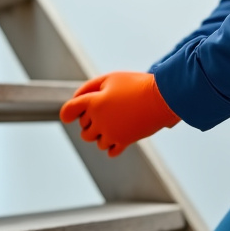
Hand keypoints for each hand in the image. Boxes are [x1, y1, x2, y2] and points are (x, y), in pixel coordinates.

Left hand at [59, 71, 180, 156]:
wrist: (162, 97)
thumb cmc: (135, 84)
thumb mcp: (110, 78)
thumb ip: (89, 88)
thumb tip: (76, 100)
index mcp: (93, 102)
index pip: (68, 111)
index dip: (67, 113)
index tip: (70, 116)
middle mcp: (99, 120)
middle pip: (84, 129)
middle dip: (90, 122)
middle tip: (106, 111)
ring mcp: (111, 133)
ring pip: (96, 142)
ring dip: (101, 134)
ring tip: (115, 122)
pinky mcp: (124, 142)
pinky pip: (110, 151)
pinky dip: (111, 146)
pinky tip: (118, 136)